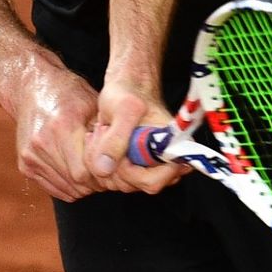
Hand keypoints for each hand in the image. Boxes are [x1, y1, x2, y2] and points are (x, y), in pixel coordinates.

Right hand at [1, 55, 103, 201]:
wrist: (31, 86)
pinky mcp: (25, 164)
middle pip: (77, 183)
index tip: (110, 164)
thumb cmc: (67, 92)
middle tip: (104, 167)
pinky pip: (54, 189)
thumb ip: (105, 134)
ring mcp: (31, 156)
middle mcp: (42, 143)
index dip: (102, 173)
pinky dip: (68, 184)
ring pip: (67, 189)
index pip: (85, 172)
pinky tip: (74, 167)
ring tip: (89, 166)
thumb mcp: (93, 104)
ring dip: (82, 185)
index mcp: (62, 127)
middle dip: (95, 181)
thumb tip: (120, 161)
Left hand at [85, 78, 187, 194]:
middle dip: (112, 162)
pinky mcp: (132, 167)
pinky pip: (110, 176)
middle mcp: (164, 164)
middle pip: (132, 185)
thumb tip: (105, 169)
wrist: (125, 86)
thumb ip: (115, 139)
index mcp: (173, 151)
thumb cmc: (129, 93)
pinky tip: (99, 138)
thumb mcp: (122, 110)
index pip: (152, 182)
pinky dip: (98, 159)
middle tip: (106, 132)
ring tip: (103, 131)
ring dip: (102, 158)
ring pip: (118, 182)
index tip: (118, 147)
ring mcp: (147, 167)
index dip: (129, 171)